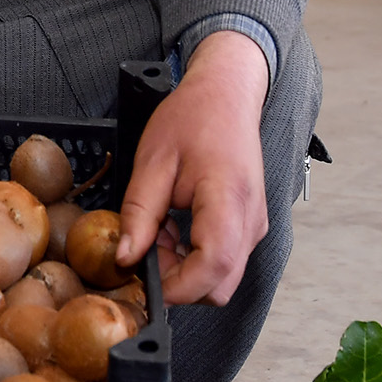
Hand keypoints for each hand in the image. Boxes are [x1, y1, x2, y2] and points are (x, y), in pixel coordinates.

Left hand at [114, 30, 270, 306]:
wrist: (227, 94)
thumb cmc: (192, 119)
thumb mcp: (152, 162)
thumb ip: (139, 215)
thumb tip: (126, 260)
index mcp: (229, 201)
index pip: (212, 268)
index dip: (176, 286)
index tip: (142, 278)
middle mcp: (251, 221)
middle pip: (220, 285)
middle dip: (178, 280)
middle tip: (147, 246)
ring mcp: (255, 226)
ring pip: (221, 276)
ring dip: (185, 267)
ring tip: (160, 228)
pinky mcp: (250, 226)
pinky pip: (224, 259)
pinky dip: (195, 255)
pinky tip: (175, 225)